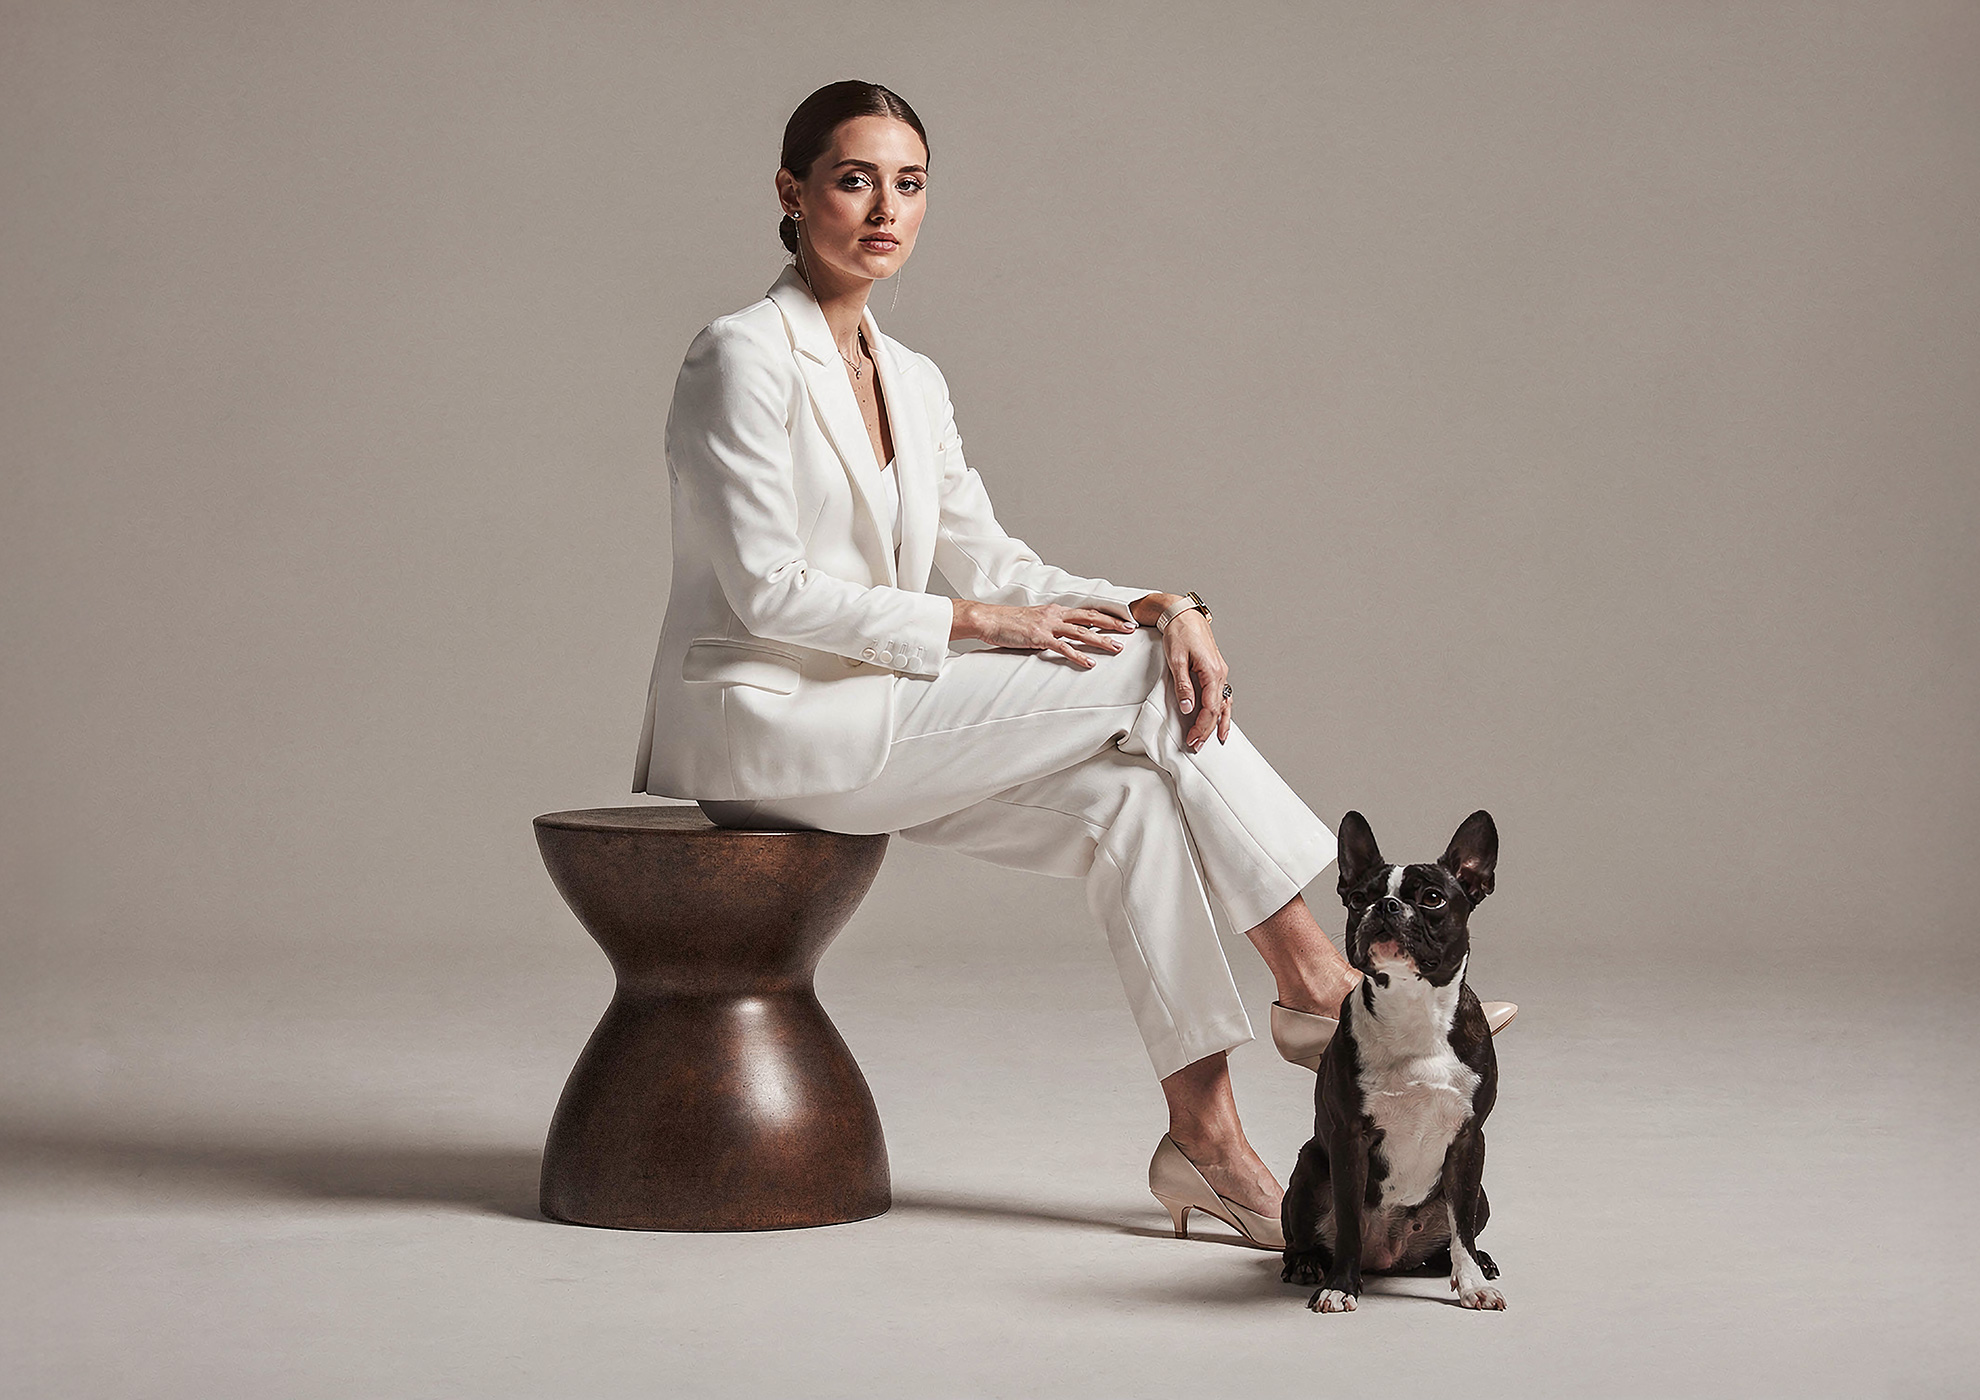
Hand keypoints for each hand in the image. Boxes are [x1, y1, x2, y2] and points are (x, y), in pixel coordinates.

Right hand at [951, 600, 1137, 668]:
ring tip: (1118, 649)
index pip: (1087, 611)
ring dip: (1101, 641)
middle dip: (1113, 623)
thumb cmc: (1008, 623)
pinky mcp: (1039, 637)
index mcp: (1055, 610)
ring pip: (1082, 632)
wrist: (989, 619)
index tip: (1123, 619)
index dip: (1106, 615)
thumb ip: (1050, 628)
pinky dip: (1078, 655)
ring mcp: (1048, 625)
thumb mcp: (1033, 621)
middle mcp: (1055, 614)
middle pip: (1091, 618)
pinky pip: (1063, 648)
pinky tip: (1090, 663)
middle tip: (1131, 629)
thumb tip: (1062, 637)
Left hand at [1161, 609, 1230, 751]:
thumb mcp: (1176, 660)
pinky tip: (1222, 717)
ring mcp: (1220, 672)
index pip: (1210, 707)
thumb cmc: (1179, 633)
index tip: (1192, 738)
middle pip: (1218, 709)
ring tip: (1218, 738)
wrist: (1183, 615)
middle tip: (1197, 744)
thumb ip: (1183, 685)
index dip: (1201, 726)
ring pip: (1224, 702)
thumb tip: (1187, 707)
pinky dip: (1223, 708)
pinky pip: (1223, 694)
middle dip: (1208, 729)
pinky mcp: (1215, 670)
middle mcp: (1220, 673)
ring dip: (1219, 721)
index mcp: (1212, 672)